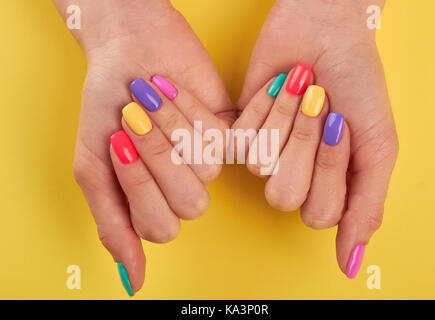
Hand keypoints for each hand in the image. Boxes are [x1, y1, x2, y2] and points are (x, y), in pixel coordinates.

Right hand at [54, 0, 233, 294]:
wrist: (126, 50)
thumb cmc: (106, 106)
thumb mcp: (93, 166)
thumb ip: (112, 224)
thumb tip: (135, 282)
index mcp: (150, 201)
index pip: (160, 227)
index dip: (139, 186)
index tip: (117, 143)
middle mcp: (182, 186)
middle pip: (190, 205)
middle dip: (157, 159)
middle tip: (133, 120)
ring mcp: (208, 162)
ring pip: (207, 173)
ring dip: (170, 130)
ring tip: (150, 99)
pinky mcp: (229, 132)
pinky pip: (219, 140)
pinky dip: (188, 111)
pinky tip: (172, 91)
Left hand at [237, 0, 397, 277]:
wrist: (325, 32)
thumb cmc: (357, 84)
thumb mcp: (377, 147)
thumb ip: (365, 208)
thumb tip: (351, 266)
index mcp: (328, 187)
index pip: (318, 213)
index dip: (331, 170)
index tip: (344, 126)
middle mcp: (294, 177)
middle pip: (285, 197)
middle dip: (308, 145)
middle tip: (322, 108)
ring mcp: (265, 156)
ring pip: (263, 167)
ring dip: (289, 121)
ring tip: (301, 92)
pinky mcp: (238, 132)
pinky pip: (242, 140)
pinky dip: (266, 108)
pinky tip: (277, 89)